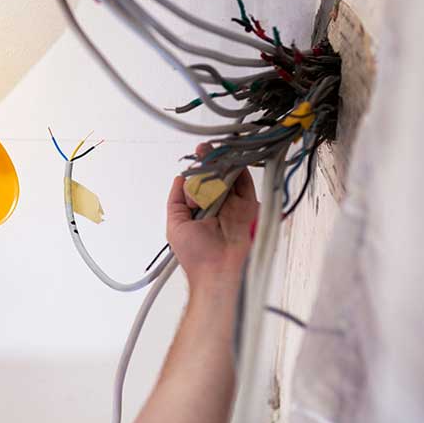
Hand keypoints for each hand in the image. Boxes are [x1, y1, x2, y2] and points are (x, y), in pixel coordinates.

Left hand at [166, 144, 259, 289]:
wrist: (219, 272)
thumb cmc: (196, 255)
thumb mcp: (175, 224)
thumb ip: (175, 200)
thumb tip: (179, 178)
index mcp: (200, 210)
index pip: (198, 183)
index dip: (196, 170)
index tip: (194, 159)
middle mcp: (217, 206)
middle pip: (214, 176)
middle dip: (207, 162)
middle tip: (203, 150)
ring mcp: (233, 205)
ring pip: (228, 177)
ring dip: (220, 162)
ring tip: (211, 151)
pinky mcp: (248, 207)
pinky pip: (245, 184)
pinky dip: (238, 169)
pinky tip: (230, 158)